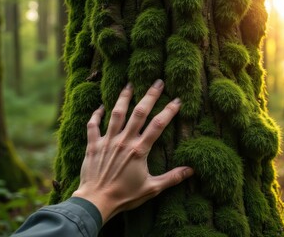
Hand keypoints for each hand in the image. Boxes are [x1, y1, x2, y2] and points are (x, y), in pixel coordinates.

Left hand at [72, 79, 192, 223]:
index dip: (169, 111)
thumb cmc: (124, 196)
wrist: (95, 201)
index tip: (177, 100)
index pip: (158, 125)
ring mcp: (107, 141)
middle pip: (139, 113)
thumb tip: (191, 170)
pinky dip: (96, 114)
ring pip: (116, 113)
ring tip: (129, 84)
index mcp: (139, 150)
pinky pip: (93, 125)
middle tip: (157, 82)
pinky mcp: (93, 145)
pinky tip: (101, 106)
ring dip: (124, 98)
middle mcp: (124, 141)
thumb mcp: (152, 188)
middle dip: (149, 95)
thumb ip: (172, 178)